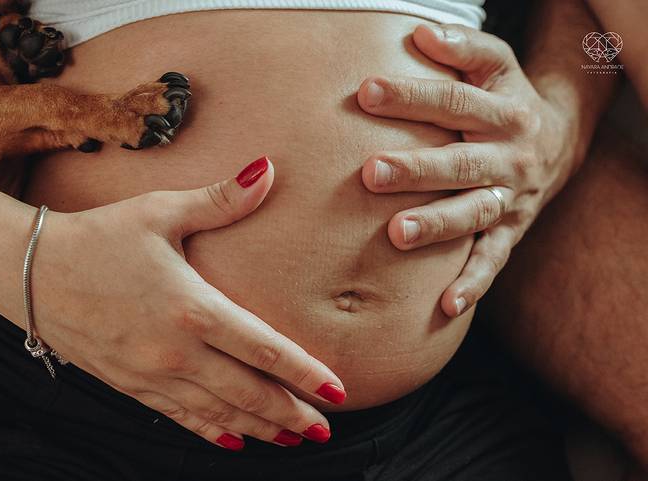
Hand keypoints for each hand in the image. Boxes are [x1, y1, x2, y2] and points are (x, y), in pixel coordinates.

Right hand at [26, 157, 344, 449]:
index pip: (265, 349)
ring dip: (259, 428)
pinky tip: (233, 441)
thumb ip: (220, 199)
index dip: (306, 373)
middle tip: (325, 428)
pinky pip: (179, 417)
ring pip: (218, 412)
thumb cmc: (98, 235)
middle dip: (291, 412)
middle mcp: (175, 351)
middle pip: (248, 392)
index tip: (339, 390)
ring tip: (293, 439)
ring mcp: (150, 374)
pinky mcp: (129, 384)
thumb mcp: (160, 211)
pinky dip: (211, 431)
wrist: (29, 270)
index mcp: (192, 307)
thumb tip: (268, 170)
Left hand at [356, 24, 576, 316]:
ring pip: (474, 213)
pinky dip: (473, 283)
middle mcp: (511, 158)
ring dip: (438, 225)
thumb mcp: (494, 67)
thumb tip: (417, 33)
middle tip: (371, 172)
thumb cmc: (507, 99)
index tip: (367, 90)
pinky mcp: (510, 232)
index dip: (413, 96)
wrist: (558, 143)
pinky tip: (446, 305)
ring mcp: (511, 200)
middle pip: (461, 163)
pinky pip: (492, 260)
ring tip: (397, 233)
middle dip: (417, 168)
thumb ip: (461, 49)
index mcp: (504, 113)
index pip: (455, 102)